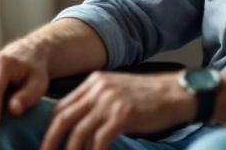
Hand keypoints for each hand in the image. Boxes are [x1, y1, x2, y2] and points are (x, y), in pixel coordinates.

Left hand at [40, 71, 196, 149]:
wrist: (176, 93)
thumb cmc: (148, 96)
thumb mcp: (117, 91)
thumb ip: (97, 102)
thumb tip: (78, 125)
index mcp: (94, 82)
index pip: (63, 106)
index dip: (53, 127)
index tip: (48, 143)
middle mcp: (99, 89)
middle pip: (64, 119)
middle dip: (51, 141)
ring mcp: (110, 102)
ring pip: (79, 133)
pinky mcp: (122, 115)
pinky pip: (99, 141)